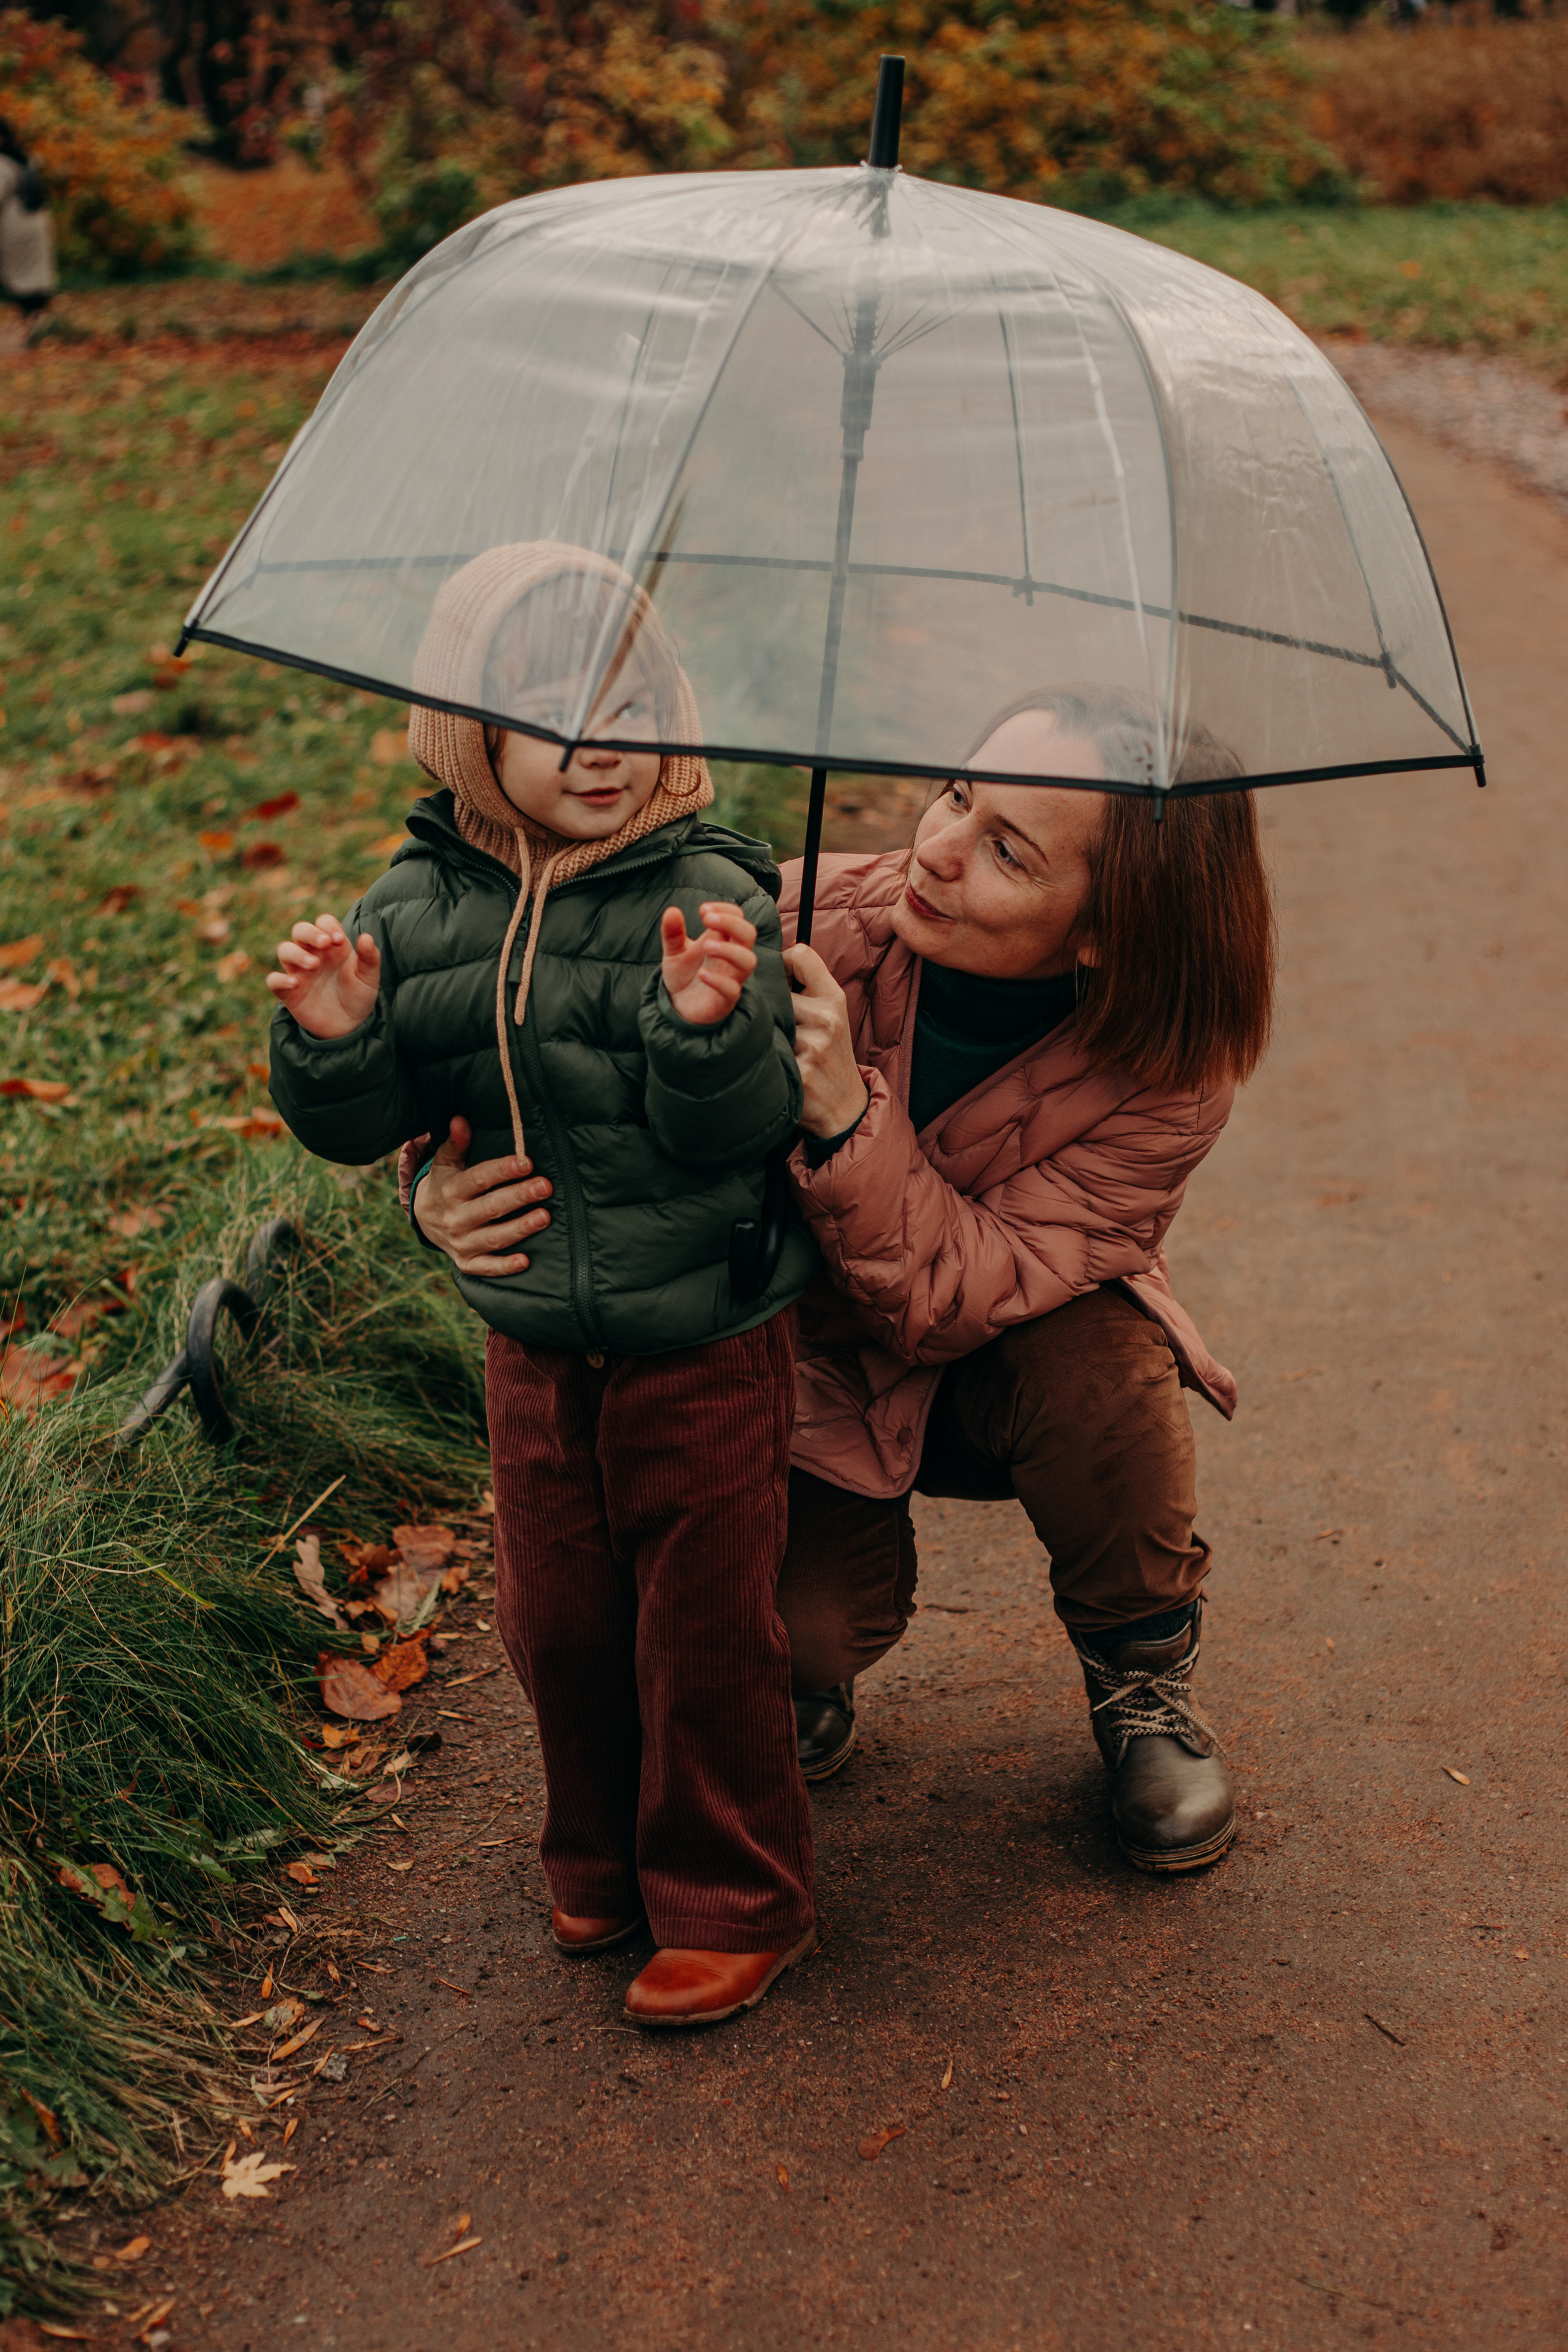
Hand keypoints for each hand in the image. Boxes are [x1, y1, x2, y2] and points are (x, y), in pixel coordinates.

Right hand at [267, 912, 379, 1038]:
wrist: (350, 1026)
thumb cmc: (358, 996)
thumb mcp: (369, 978)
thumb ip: (370, 957)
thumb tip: (366, 937)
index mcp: (333, 946)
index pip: (323, 922)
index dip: (328, 925)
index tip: (339, 939)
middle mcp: (313, 954)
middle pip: (300, 930)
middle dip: (309, 932)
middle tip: (324, 943)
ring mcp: (299, 972)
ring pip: (284, 950)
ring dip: (296, 953)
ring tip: (313, 964)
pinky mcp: (289, 992)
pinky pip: (274, 980)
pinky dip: (280, 979)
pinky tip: (295, 983)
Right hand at [407, 1116, 553, 1277]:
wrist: (424, 1220)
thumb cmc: (445, 1183)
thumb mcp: (445, 1162)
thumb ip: (455, 1143)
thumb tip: (460, 1120)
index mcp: (451, 1190)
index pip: (479, 1179)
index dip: (502, 1171)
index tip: (526, 1162)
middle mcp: (455, 1218)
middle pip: (490, 1207)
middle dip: (518, 1197)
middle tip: (545, 1186)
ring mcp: (461, 1243)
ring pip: (493, 1237)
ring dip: (519, 1229)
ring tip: (545, 1217)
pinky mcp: (467, 1263)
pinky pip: (486, 1268)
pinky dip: (504, 1267)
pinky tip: (526, 1261)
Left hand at [660, 901, 756, 1026]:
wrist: (678, 1005)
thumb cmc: (684, 974)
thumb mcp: (673, 950)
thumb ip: (672, 932)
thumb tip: (672, 911)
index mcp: (723, 940)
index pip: (738, 917)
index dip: (725, 910)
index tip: (703, 911)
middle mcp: (731, 957)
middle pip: (749, 934)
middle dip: (731, 923)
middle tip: (707, 920)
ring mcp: (731, 978)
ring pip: (748, 961)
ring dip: (729, 950)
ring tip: (706, 946)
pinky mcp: (725, 999)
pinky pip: (732, 989)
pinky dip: (719, 980)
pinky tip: (702, 973)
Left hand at [782, 943, 870, 1138]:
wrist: (844, 1107)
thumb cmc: (830, 1056)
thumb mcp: (831, 1017)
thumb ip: (808, 989)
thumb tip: (766, 963)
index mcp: (834, 998)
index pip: (801, 954)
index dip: (780, 962)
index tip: (775, 980)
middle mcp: (827, 1017)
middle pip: (775, 991)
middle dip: (770, 1008)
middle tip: (776, 1027)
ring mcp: (814, 1044)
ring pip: (767, 1022)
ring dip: (765, 1035)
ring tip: (778, 1048)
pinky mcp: (800, 1070)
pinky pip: (767, 1052)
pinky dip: (765, 1058)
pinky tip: (776, 1067)